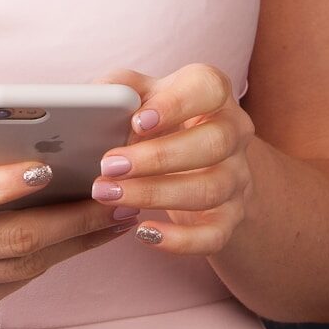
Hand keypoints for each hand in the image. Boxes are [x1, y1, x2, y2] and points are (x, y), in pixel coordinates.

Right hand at [0, 124, 139, 326]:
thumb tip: (23, 134)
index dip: (5, 184)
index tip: (48, 168)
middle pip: (10, 238)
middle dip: (72, 217)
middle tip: (115, 195)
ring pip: (25, 265)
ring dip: (79, 240)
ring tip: (118, 213)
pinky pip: (21, 283)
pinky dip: (60, 257)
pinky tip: (89, 236)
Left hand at [90, 63, 255, 254]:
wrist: (193, 164)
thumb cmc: (159, 122)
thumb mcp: (141, 96)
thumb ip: (119, 90)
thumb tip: (92, 101)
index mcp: (213, 93)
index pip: (208, 88)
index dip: (175, 105)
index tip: (138, 122)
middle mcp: (233, 133)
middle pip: (213, 143)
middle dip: (159, 157)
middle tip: (109, 166)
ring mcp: (236, 177)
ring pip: (210, 190)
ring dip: (156, 195)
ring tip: (110, 195)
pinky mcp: (230, 217)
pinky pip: (214, 235)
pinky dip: (180, 240)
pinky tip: (143, 233)